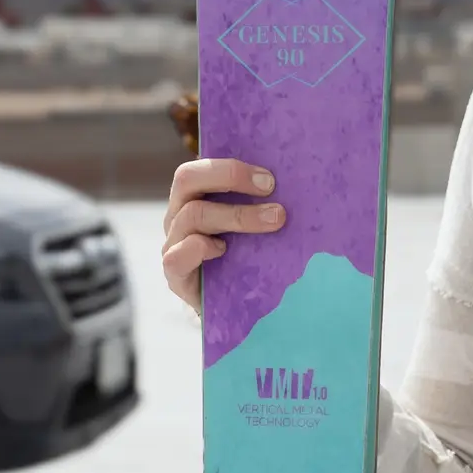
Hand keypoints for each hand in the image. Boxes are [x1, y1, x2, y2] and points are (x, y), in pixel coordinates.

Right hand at [162, 158, 285, 313]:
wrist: (231, 307)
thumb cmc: (245, 258)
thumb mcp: (252, 227)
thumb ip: (261, 203)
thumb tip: (299, 186)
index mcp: (195, 196)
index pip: (200, 165)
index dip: (232, 166)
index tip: (270, 177)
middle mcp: (178, 214)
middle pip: (187, 178)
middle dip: (229, 177)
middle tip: (271, 188)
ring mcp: (173, 242)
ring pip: (192, 215)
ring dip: (236, 215)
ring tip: (274, 220)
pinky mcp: (175, 275)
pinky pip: (175, 257)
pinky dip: (199, 249)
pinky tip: (223, 251)